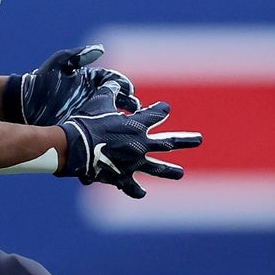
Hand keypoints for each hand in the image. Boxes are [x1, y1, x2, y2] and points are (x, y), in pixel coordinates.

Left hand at [14, 44, 138, 125]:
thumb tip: (99, 49)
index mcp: (89, 80)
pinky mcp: (79, 126)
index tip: (130, 92)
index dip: (123, 86)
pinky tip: (113, 139)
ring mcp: (86, 112)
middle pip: (117, 100)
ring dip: (122, 121)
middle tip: (136, 112)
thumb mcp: (57, 66)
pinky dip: (107, 134)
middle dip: (128, 105)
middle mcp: (91, 96)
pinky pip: (97, 130)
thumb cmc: (39, 83)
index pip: (114, 81)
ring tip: (130, 128)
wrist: (21, 106)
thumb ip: (77, 55)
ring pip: (110, 116)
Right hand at [57, 87, 202, 198]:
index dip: (161, 110)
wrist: (75, 146)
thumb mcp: (99, 101)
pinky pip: (132, 187)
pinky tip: (142, 192)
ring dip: (170, 171)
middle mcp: (141, 144)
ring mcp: (134, 163)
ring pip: (157, 168)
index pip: (158, 114)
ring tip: (181, 174)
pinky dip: (136, 190)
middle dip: (185, 140)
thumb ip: (110, 90)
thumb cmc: (86, 121)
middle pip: (169, 142)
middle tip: (199, 139)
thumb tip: (114, 82)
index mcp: (137, 124)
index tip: (164, 109)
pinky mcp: (122, 177)